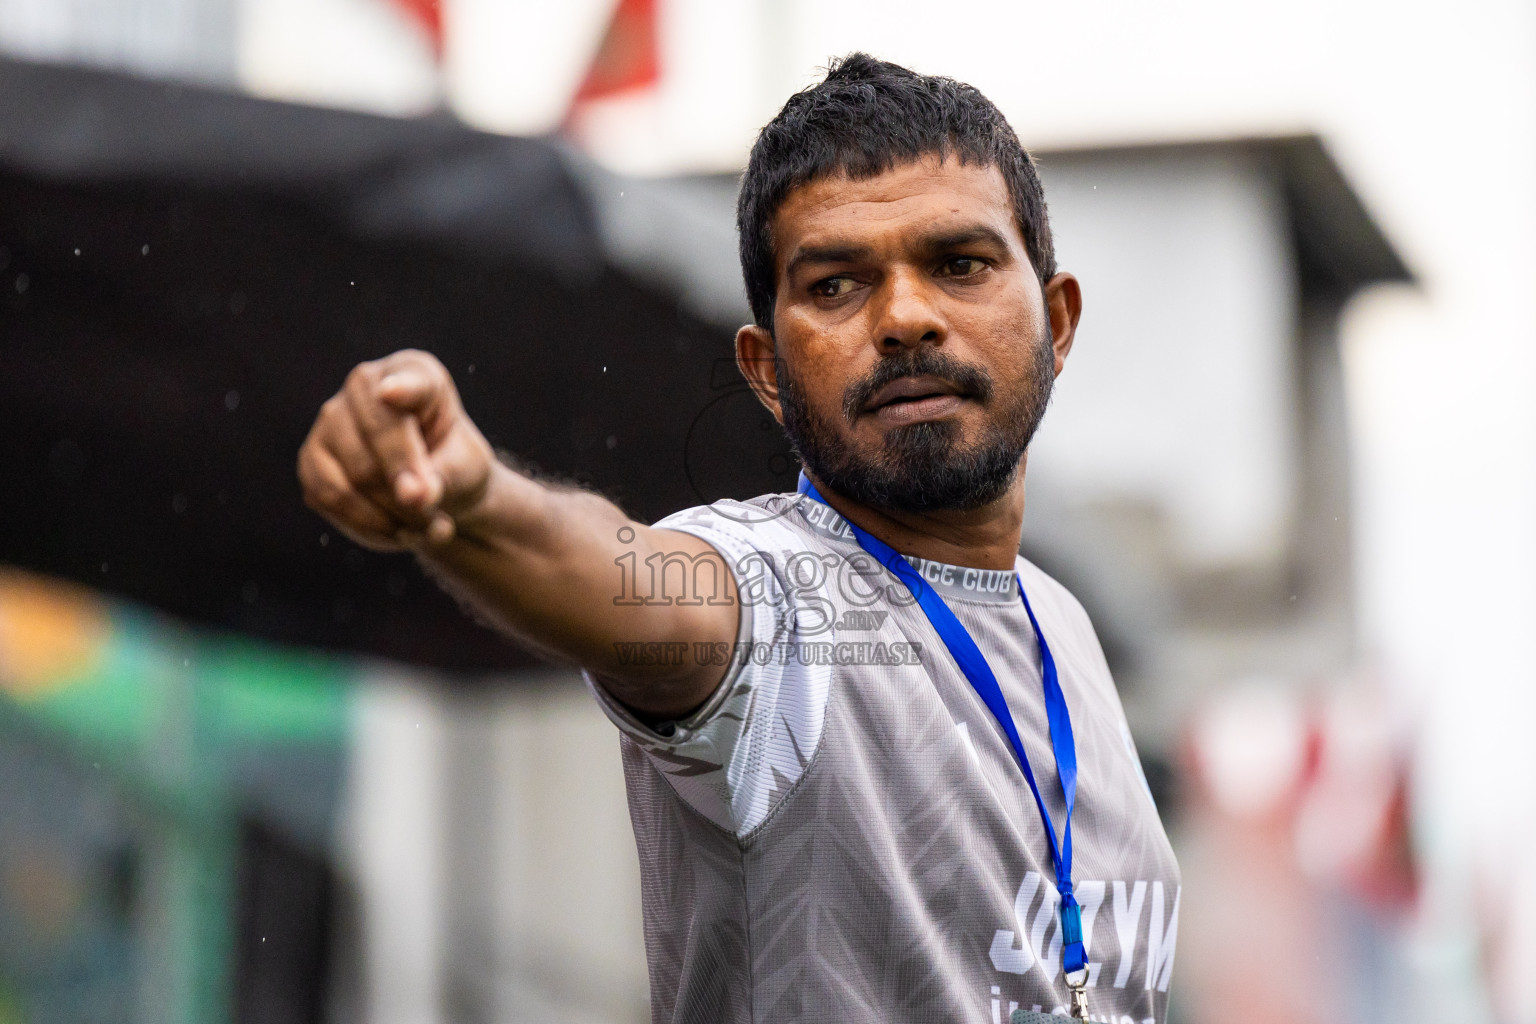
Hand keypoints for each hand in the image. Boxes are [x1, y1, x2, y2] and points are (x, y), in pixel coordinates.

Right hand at [298, 350, 495, 550]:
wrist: (431, 484)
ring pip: (354, 477)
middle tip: (441, 526)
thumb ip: (444, 476)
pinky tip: (400, 534)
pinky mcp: (310, 462)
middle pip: (378, 440)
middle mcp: (363, 386)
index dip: (402, 388)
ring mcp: (329, 422)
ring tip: (429, 531)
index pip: (410, 381)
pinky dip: (370, 527)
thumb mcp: (465, 468)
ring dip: (394, 517)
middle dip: (409, 489)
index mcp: (414, 371)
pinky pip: (333, 501)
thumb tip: (412, 497)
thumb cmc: (453, 463)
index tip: (392, 393)